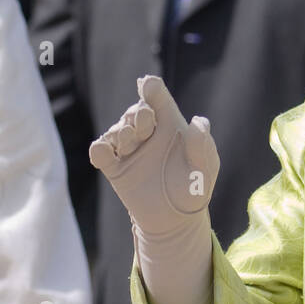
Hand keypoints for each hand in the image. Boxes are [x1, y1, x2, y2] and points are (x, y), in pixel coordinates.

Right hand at [89, 75, 219, 236]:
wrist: (176, 219)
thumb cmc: (195, 187)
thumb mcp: (205, 167)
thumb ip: (202, 144)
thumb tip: (198, 120)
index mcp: (171, 126)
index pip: (160, 100)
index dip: (152, 89)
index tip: (147, 84)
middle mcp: (149, 134)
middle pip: (136, 112)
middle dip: (137, 114)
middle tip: (144, 126)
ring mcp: (130, 150)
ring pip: (117, 130)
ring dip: (120, 132)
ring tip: (128, 143)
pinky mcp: (115, 169)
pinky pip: (100, 153)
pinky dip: (99, 150)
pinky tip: (103, 152)